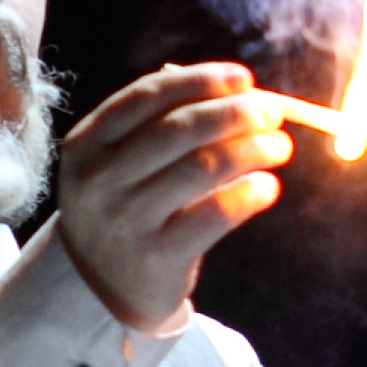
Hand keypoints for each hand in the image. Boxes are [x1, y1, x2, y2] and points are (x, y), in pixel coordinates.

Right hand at [55, 64, 291, 329]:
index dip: (201, 81)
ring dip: (252, 150)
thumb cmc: (126, 205)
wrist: (102, 287)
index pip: (148, 95)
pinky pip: (215, 214)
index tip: (244, 78)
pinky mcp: (157, 255)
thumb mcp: (120, 160)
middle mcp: (99, 178)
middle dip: (235, 113)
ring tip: (279, 147)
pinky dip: (249, 194)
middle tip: (272, 113)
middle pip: (179, 128)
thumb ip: (165, 119)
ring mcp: (126, 219)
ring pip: (202, 167)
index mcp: (86, 142)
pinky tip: (268, 186)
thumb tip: (236, 88)